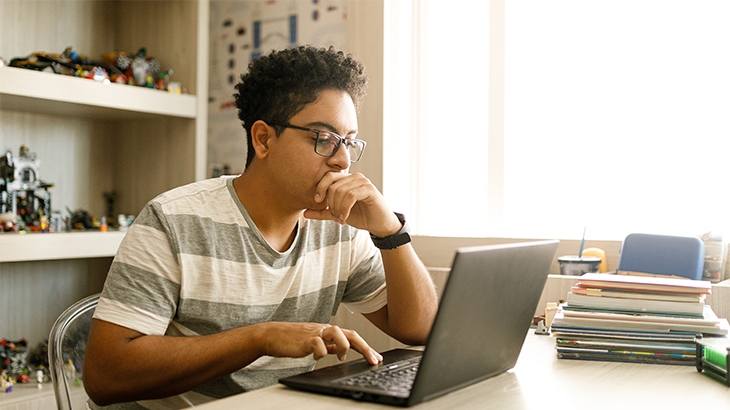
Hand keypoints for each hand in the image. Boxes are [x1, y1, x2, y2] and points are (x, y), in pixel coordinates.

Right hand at [261, 322, 382, 364]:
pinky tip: (317, 358)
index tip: (376, 358)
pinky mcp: (304, 339)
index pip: (352, 336)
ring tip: (341, 357)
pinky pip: (317, 343)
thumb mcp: (316, 343)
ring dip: (343, 346)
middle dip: (364, 347)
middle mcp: (325, 329)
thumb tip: (342, 352)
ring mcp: (315, 332)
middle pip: (350, 333)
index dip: (366, 347)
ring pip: (336, 331)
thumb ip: (329, 346)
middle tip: (373, 359)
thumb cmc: (294, 340)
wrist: (273, 335)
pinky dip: (320, 352)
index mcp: (329, 332)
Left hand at [304, 172, 400, 236]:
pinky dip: (345, 208)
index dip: (320, 187)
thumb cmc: (361, 216)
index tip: (317, 201)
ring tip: (340, 218)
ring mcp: (363, 182)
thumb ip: (323, 212)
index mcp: (347, 180)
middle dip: (330, 203)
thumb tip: (304, 213)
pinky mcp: (369, 189)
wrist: (379, 224)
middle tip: (334, 216)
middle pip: (333, 185)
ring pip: (341, 191)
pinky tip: (345, 217)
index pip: (328, 176)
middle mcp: (355, 177)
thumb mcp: (338, 214)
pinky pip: (351, 195)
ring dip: (338, 208)